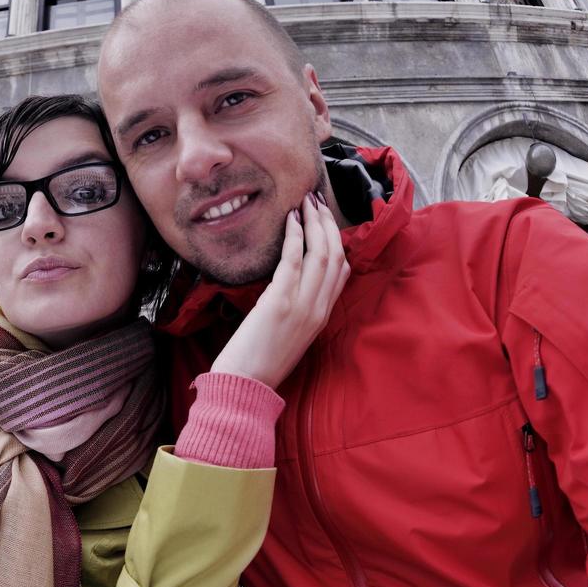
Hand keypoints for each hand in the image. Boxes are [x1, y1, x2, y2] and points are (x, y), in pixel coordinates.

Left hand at [210, 192, 349, 388]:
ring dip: (314, 223)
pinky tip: (290, 220)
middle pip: (336, 256)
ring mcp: (302, 306)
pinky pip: (294, 260)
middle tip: (316, 200)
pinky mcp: (280, 302)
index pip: (342, 273)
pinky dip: (294, 236)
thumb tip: (287, 284)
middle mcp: (318, 309)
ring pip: (321, 254)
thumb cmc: (258, 364)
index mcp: (321, 317)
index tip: (326, 221)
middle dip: (328, 224)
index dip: (337, 242)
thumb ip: (296, 309)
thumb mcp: (288, 335)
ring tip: (306, 201)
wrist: (244, 386)